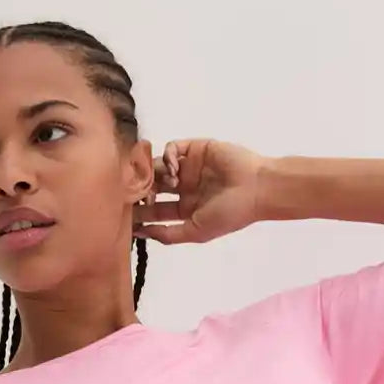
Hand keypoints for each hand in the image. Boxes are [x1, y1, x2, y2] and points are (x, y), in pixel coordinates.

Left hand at [134, 138, 268, 244]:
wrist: (256, 188)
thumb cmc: (230, 214)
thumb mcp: (197, 232)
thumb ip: (169, 235)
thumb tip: (141, 234)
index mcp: (186, 209)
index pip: (156, 210)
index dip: (142, 212)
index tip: (127, 214)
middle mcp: (185, 188)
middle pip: (153, 186)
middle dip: (143, 190)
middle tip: (138, 194)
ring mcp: (189, 167)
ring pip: (158, 166)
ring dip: (155, 174)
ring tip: (163, 183)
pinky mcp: (195, 149)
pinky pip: (171, 149)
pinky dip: (166, 156)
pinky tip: (174, 168)